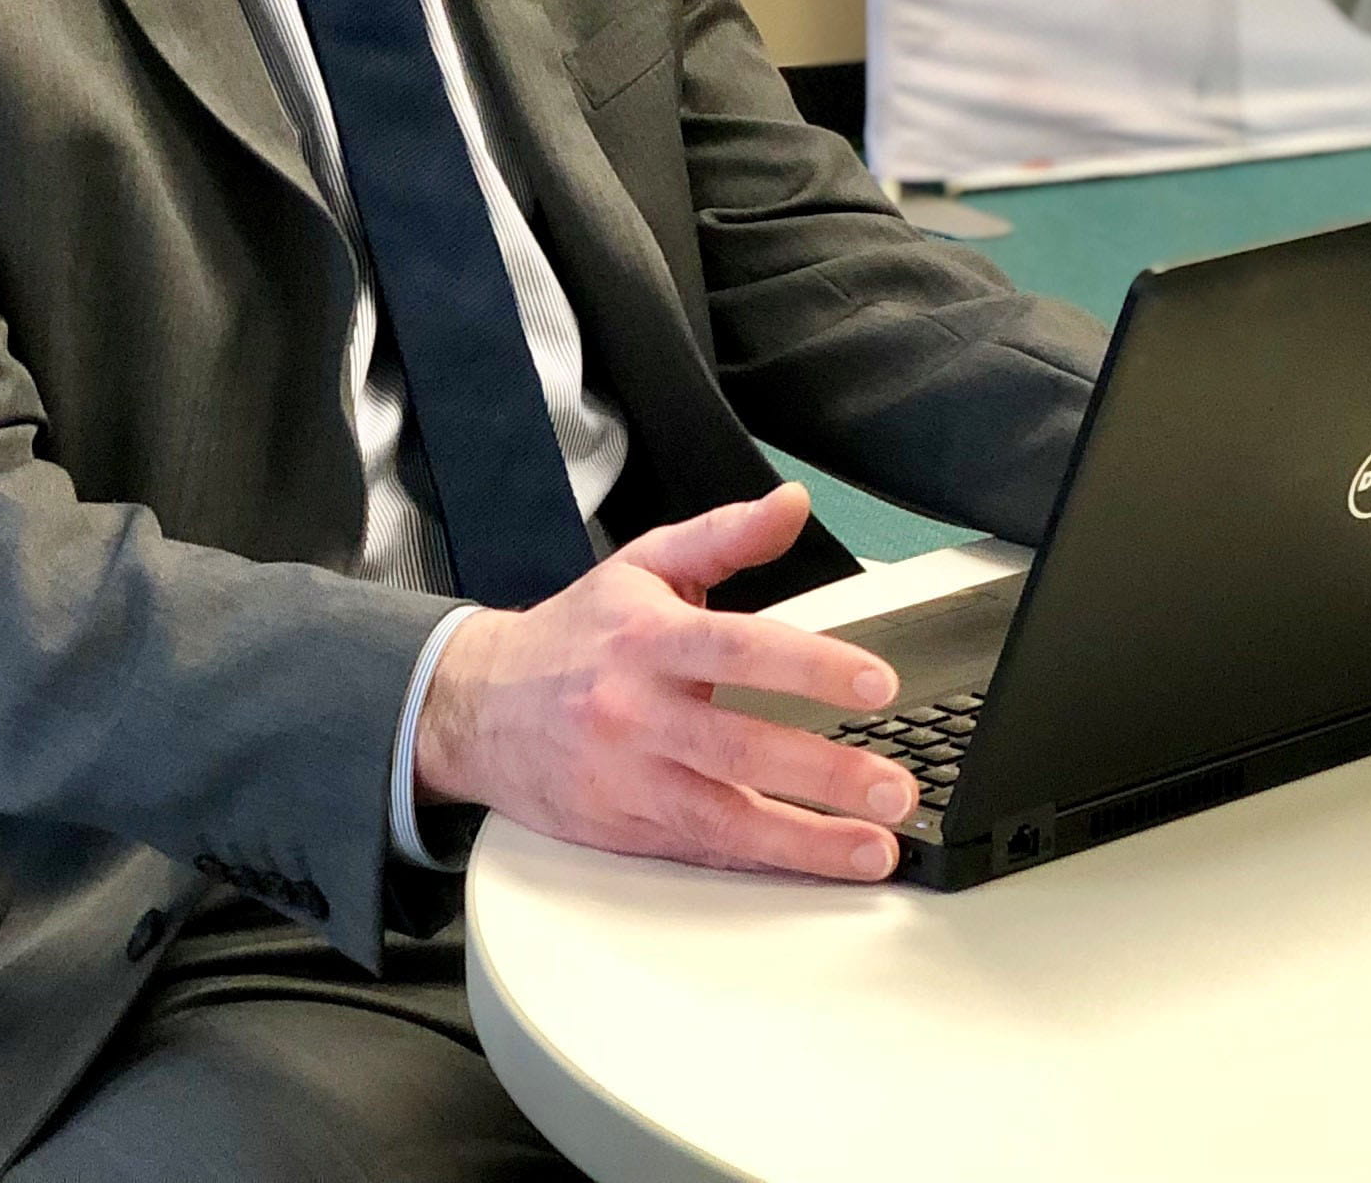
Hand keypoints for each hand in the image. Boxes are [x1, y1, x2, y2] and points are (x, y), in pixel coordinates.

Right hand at [415, 487, 922, 879]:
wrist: (475, 706)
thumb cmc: (574, 635)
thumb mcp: (644, 565)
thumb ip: (726, 535)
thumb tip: (791, 503)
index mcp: (650, 641)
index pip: (742, 651)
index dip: (813, 668)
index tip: (878, 684)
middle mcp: (636, 714)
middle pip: (740, 746)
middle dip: (827, 774)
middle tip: (896, 789)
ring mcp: (627, 779)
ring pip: (723, 818)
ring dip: (806, 841)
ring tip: (874, 850)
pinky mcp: (621, 829)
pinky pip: (698, 850)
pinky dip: (759, 862)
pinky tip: (812, 868)